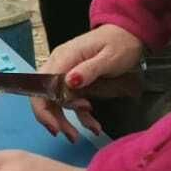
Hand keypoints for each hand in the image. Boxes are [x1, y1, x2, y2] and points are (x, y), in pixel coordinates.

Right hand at [33, 24, 146, 142]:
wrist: (128, 33)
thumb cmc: (121, 43)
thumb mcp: (109, 57)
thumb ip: (89, 69)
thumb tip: (69, 82)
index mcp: (63, 58)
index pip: (42, 87)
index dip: (44, 109)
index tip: (56, 127)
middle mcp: (59, 65)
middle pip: (46, 96)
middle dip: (55, 119)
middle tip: (71, 136)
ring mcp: (66, 73)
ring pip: (57, 102)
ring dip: (67, 121)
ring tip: (78, 137)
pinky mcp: (75, 80)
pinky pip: (71, 100)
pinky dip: (80, 115)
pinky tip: (93, 126)